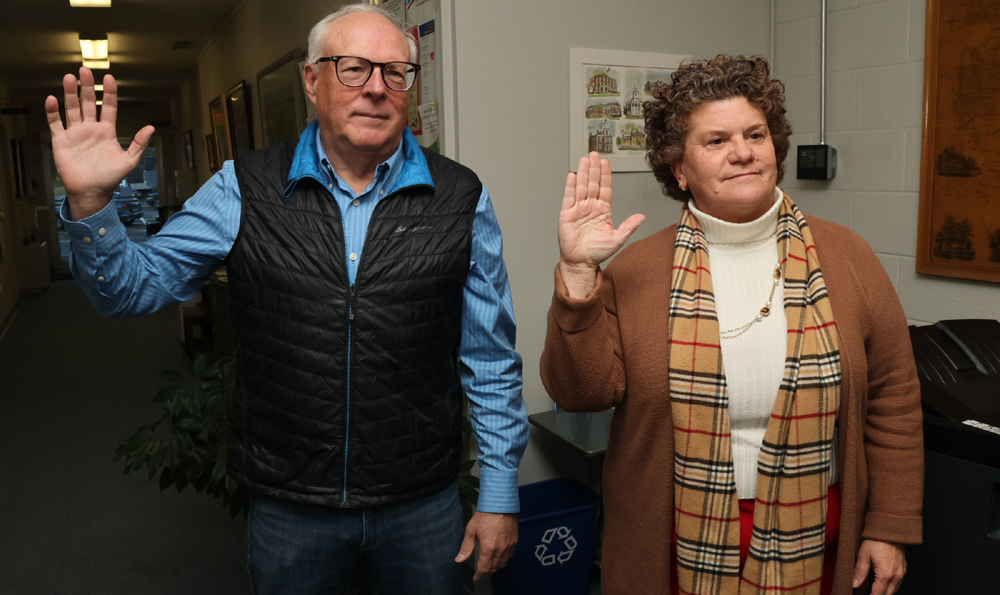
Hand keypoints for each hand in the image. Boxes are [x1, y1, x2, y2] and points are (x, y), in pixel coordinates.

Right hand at [44, 67, 154, 220]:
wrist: (91, 192)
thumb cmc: (110, 178)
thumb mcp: (129, 161)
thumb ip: (139, 144)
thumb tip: (151, 128)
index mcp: (107, 131)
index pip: (108, 107)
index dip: (108, 93)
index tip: (109, 78)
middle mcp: (90, 129)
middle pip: (87, 103)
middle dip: (87, 87)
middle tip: (85, 70)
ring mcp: (75, 133)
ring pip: (71, 108)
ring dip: (70, 94)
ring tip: (69, 78)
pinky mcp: (61, 141)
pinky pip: (55, 123)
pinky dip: (52, 112)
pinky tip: (53, 99)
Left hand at [455, 511, 517, 581]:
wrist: (501, 503)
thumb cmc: (485, 515)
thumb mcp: (471, 530)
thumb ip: (466, 547)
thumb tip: (459, 559)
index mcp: (489, 548)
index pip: (484, 568)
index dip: (479, 576)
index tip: (475, 579)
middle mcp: (501, 550)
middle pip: (494, 568)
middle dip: (486, 572)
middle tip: (481, 572)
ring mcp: (509, 546)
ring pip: (503, 563)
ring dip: (495, 567)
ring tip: (489, 565)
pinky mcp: (515, 540)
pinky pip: (510, 555)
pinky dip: (504, 559)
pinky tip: (499, 556)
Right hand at [558, 152, 643, 296]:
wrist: (581, 262)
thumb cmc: (597, 252)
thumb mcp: (617, 239)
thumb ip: (628, 227)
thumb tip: (642, 217)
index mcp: (603, 210)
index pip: (605, 188)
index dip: (606, 175)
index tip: (606, 162)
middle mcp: (590, 206)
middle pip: (593, 183)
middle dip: (595, 168)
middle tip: (595, 154)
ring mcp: (578, 209)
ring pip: (581, 186)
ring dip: (584, 172)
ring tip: (585, 159)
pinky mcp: (566, 214)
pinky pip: (569, 197)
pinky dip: (571, 186)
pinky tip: (573, 175)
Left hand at [852, 539, 906, 594]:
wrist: (890, 530)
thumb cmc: (876, 540)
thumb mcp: (864, 555)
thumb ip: (859, 571)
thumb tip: (855, 584)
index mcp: (885, 574)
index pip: (878, 593)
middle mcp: (896, 575)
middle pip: (888, 594)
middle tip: (870, 594)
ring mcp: (901, 572)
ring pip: (894, 589)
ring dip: (886, 592)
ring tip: (876, 591)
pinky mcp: (904, 568)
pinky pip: (898, 582)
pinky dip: (891, 586)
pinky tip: (884, 584)